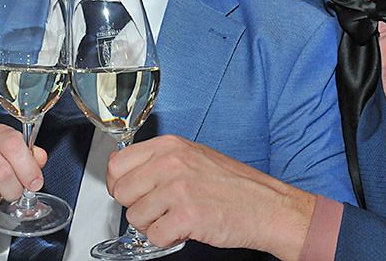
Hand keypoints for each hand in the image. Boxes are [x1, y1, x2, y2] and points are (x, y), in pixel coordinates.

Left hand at [106, 135, 315, 259]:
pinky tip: (184, 229)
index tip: (131, 193)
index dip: (120, 184)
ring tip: (177, 218)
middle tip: (159, 210)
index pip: (117, 164)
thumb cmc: (234, 184)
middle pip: (122, 192)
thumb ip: (159, 161)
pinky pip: (154, 236)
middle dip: (137, 207)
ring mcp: (178, 188)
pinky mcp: (187, 215)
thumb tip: (126, 173)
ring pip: (135, 217)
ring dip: (153, 224)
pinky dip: (167, 239)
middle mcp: (170, 163)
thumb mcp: (193, 156)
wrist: (267, 206)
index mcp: (169, 145)